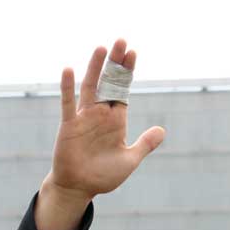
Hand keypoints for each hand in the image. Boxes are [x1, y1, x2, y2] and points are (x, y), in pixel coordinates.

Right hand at [35, 39, 165, 229]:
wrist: (79, 188)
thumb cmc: (103, 176)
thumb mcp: (129, 160)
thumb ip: (144, 145)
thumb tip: (162, 130)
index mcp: (116, 120)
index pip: (123, 90)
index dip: (127, 72)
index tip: (132, 53)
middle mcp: (100, 114)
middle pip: (109, 83)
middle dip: (115, 63)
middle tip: (121, 41)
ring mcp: (84, 118)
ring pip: (91, 87)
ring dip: (96, 68)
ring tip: (102, 48)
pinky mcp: (69, 126)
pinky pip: (68, 104)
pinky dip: (67, 87)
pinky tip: (68, 70)